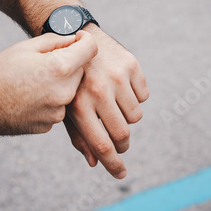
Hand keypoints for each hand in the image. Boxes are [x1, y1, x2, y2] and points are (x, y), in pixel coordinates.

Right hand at [0, 30, 97, 135]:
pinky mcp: (49, 125)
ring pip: (70, 90)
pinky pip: (58, 106)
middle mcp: (64, 93)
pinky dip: (50, 99)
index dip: (84, 40)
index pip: (91, 49)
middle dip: (70, 63)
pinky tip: (29, 96)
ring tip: (33, 80)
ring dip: (60, 83)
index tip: (77, 39)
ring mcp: (57, 112)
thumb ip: (56, 41)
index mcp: (60, 68)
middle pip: (81, 71)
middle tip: (45, 61)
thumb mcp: (26, 47)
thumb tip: (75, 39)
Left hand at [64, 26, 148, 179]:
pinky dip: (134, 96)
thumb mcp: (67, 105)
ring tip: (114, 105)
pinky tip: (119, 86)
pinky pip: (143, 96)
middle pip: (122, 133)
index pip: (101, 145)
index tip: (121, 174)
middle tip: (120, 143)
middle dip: (122, 144)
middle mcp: (99, 91)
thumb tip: (95, 163)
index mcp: (79, 105)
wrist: (75, 36)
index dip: (113, 165)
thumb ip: (79, 135)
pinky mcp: (131, 65)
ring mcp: (117, 77)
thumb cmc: (70, 79)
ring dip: (127, 116)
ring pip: (135, 116)